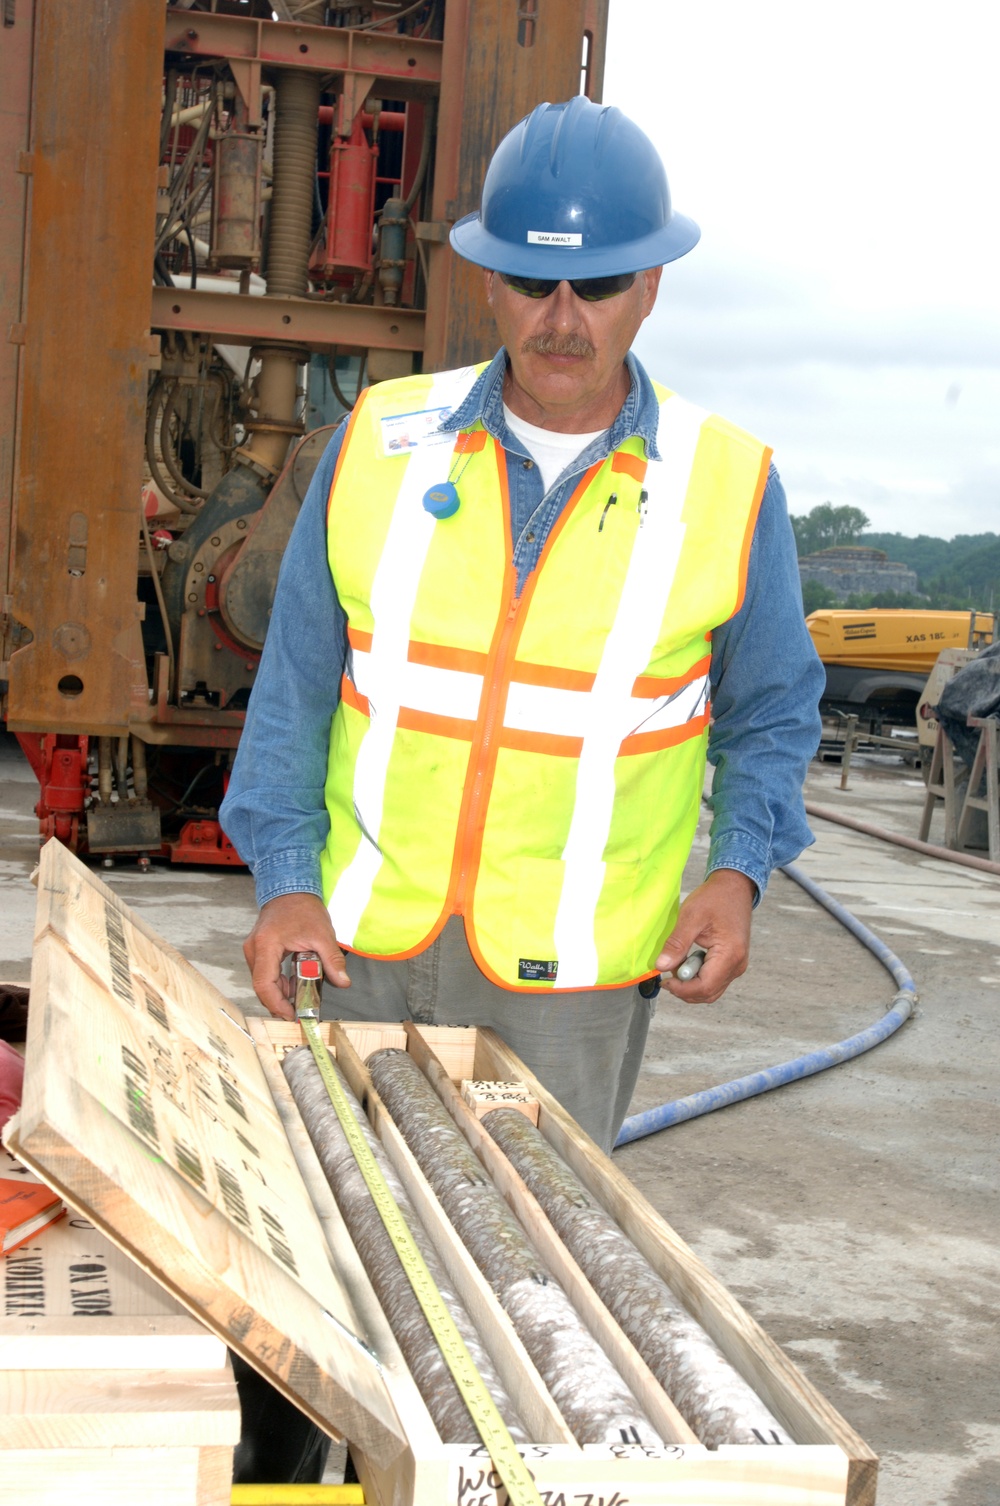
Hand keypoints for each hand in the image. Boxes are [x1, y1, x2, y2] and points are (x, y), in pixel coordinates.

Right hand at [243, 892, 350, 1019]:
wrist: (290, 888)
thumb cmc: (303, 908)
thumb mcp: (322, 935)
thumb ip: (332, 960)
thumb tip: (343, 982)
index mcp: (266, 945)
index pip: (264, 984)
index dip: (276, 1004)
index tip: (291, 1014)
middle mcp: (254, 950)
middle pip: (261, 986)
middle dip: (280, 1002)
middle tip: (299, 1012)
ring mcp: (254, 950)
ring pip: (263, 982)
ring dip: (281, 993)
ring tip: (301, 999)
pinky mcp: (259, 951)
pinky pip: (266, 974)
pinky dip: (279, 983)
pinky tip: (295, 986)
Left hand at [655, 868, 755, 1003]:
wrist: (734, 887)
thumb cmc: (715, 898)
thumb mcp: (691, 916)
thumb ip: (676, 944)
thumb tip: (661, 966)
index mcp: (730, 955)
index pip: (704, 987)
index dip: (681, 989)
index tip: (664, 979)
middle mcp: (737, 965)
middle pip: (708, 993)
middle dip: (685, 988)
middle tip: (668, 971)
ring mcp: (737, 965)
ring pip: (710, 989)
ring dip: (690, 983)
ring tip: (678, 961)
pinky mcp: (732, 962)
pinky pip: (714, 979)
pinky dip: (698, 976)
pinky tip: (687, 959)